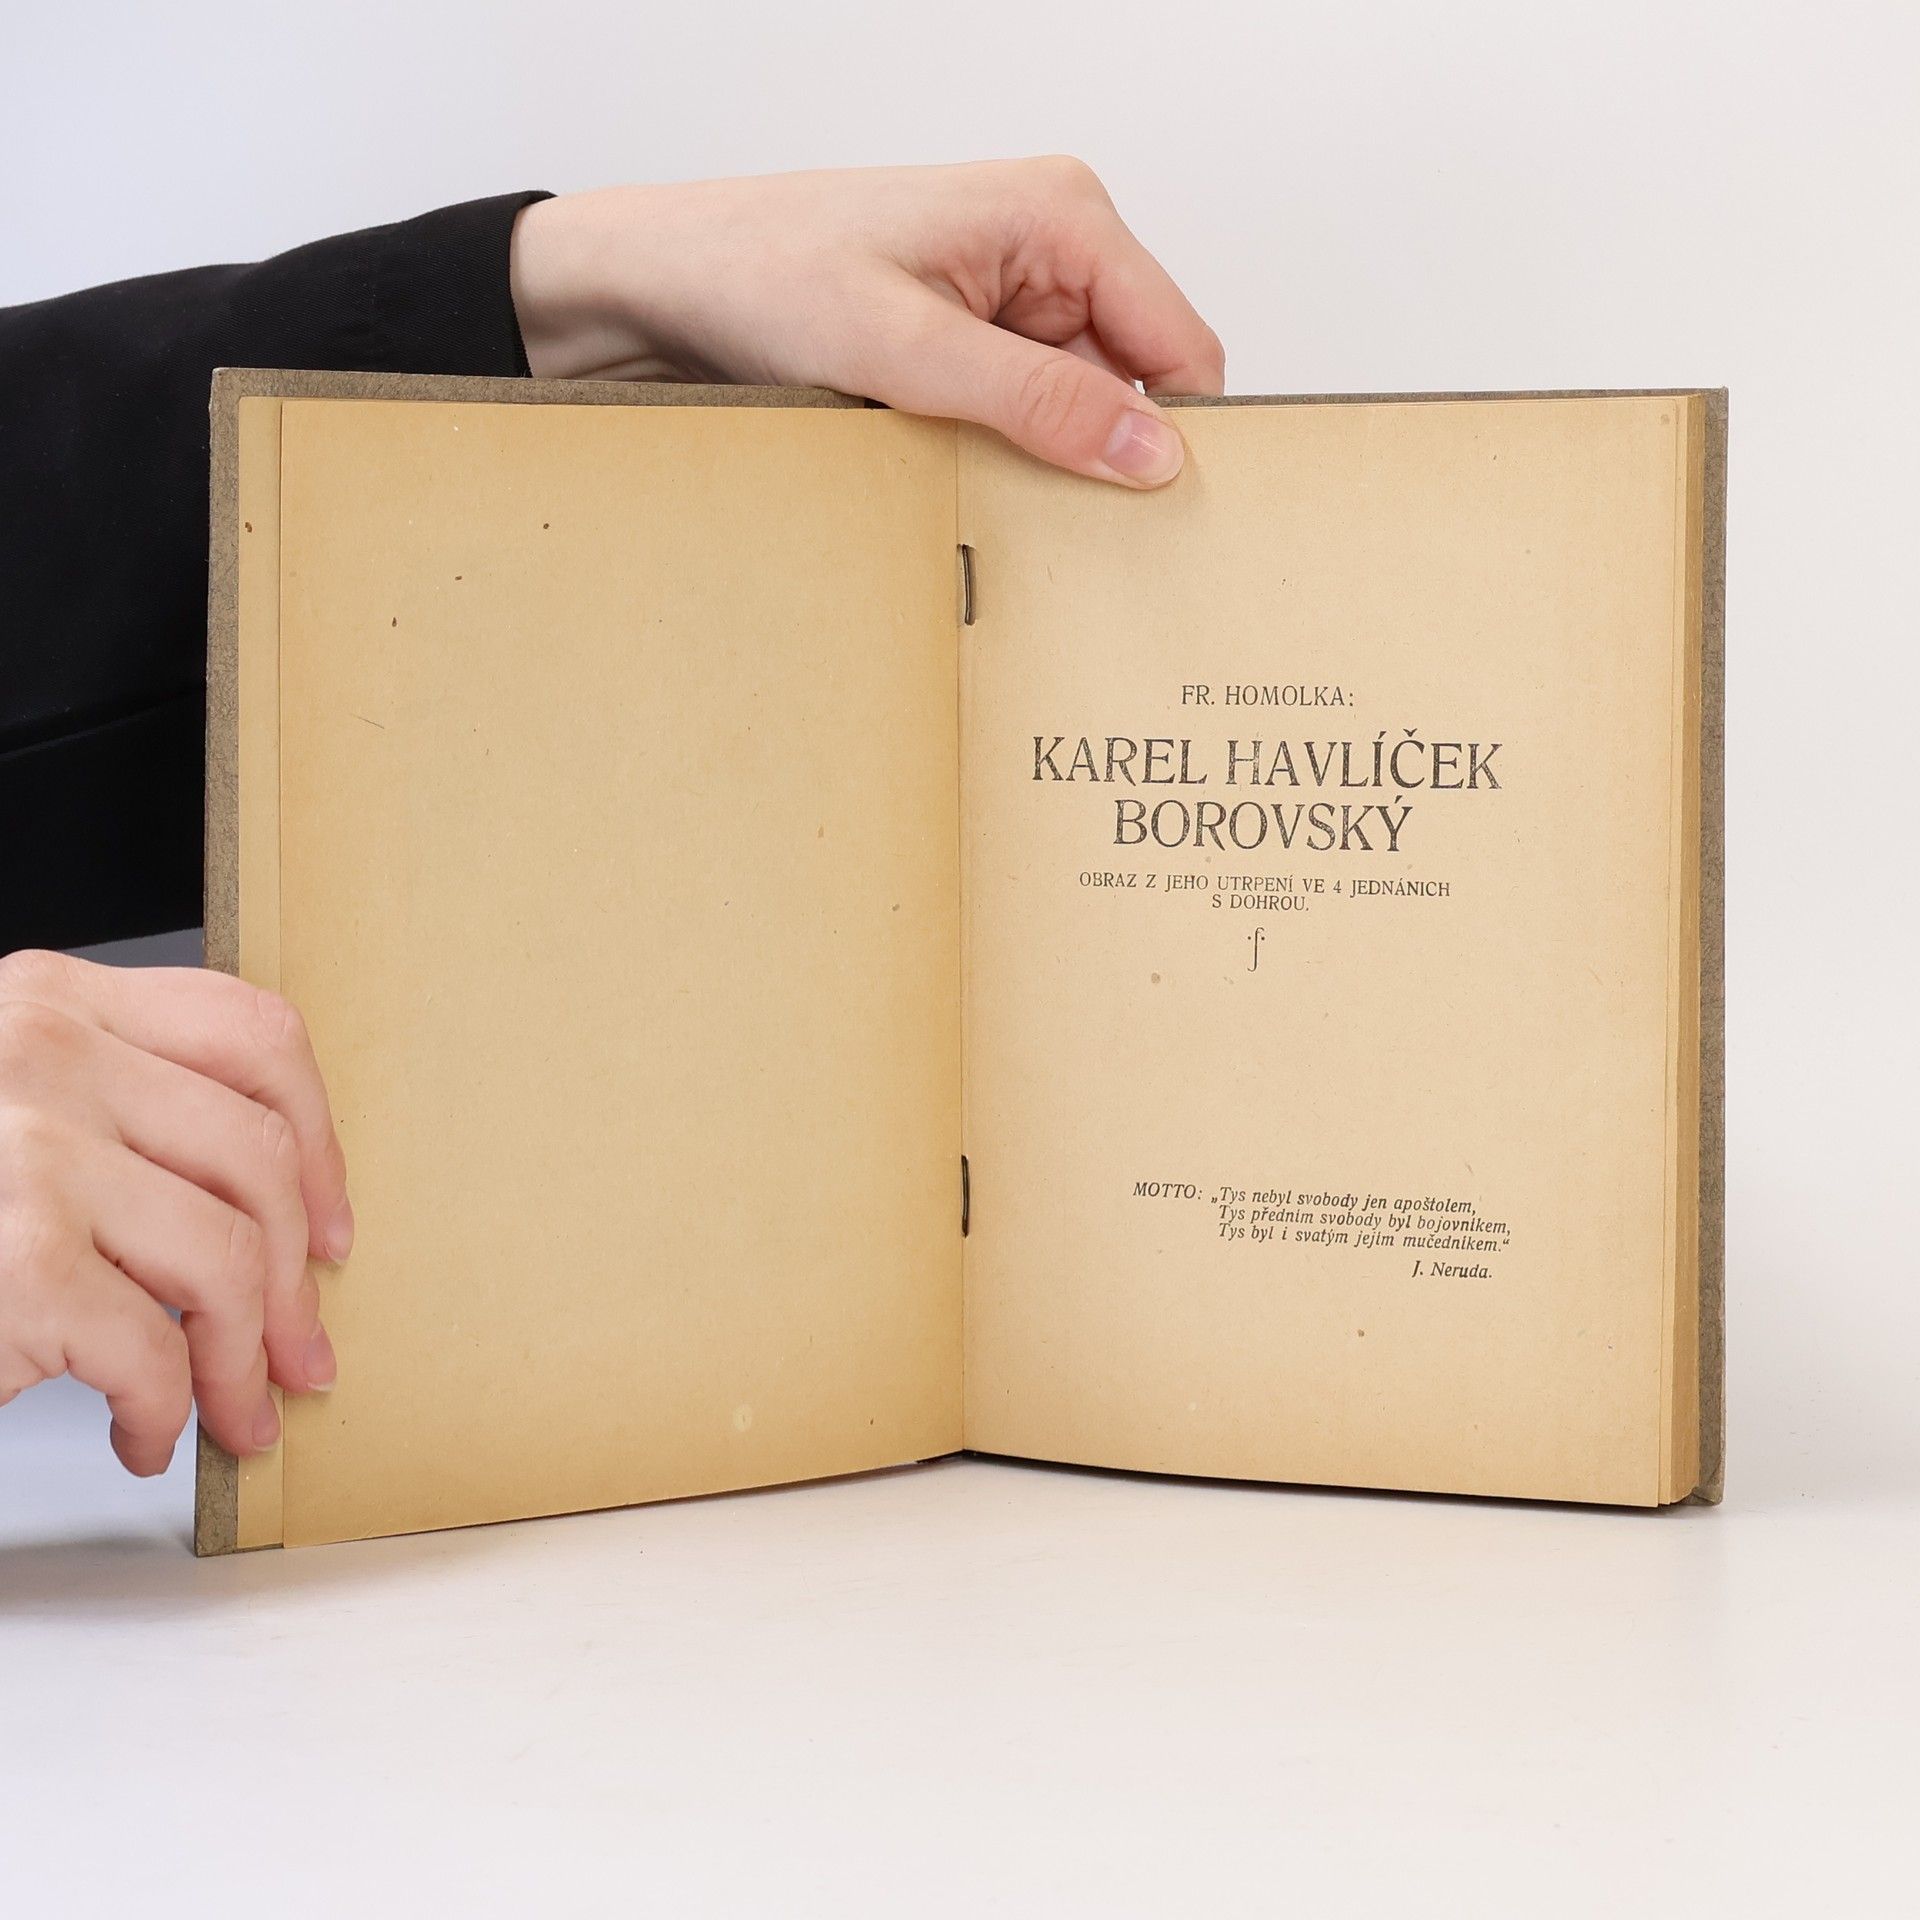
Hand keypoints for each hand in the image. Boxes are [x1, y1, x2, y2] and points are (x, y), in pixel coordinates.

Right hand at [0, 951, 350, 1474]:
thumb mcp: (8, 1107)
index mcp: (52, 1000)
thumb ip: (118, 1109)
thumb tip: (285, 1204)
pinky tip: (145, 1436)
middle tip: (301, 1354)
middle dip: (298, 1279)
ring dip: (245, 1361)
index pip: (254, 1036)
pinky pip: (154, 1351)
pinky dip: (166, 1413)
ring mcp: (29, 1154)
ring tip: (236, 1412)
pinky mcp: (18, 1264)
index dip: (321, 1141)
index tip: (332, 1226)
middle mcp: (44, 1055)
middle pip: (260, 1157)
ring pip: (230, 1257)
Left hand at [509, 157, 1224, 488]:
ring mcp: (1011, 295)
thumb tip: (1152, 452)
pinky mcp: (971, 336)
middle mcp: (1051, 247)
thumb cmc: (761, 273)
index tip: (1155, 522)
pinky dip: (1004, 456)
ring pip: (1081, 409)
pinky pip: (1024, 412)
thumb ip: (1038, 402)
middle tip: (1066, 534)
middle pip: (1138, 383)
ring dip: (1046, 463)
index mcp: (1062, 216)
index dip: (1180, 437)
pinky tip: (961, 479)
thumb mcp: (906, 349)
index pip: (1183, 347)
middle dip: (1108, 457)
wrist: (663, 281)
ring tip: (990, 500)